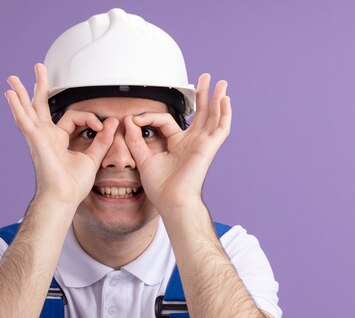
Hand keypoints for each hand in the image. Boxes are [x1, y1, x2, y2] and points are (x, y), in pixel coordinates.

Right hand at [5, 63, 118, 205]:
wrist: (63, 198)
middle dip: (40, 86)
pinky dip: (17, 107)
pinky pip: (24, 120)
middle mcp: (46, 137)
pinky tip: (9, 95)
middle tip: (38, 68)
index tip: (102, 126)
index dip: (90, 118)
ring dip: (21, 92)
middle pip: (41, 106)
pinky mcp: (35, 140)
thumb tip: (111, 123)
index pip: (74, 118)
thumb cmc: (73, 185)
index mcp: (59, 140)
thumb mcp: (93, 158)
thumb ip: (102, 140)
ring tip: (12, 78)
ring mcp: (38, 137)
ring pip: (29, 110)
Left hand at [123, 73, 231, 212]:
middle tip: (204, 78)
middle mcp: (192, 142)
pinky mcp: (209, 148)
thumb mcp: (144, 159)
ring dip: (216, 99)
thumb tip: (128, 121)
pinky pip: (221, 128)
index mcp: (177, 145)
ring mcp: (202, 144)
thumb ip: (136, 140)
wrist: (172, 201)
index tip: (135, 120)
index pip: (166, 121)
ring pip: (212, 116)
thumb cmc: (161, 188)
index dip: (149, 117)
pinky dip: (224, 113)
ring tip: (219, 82)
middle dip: (202, 95)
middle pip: (199, 113)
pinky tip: (225, 100)